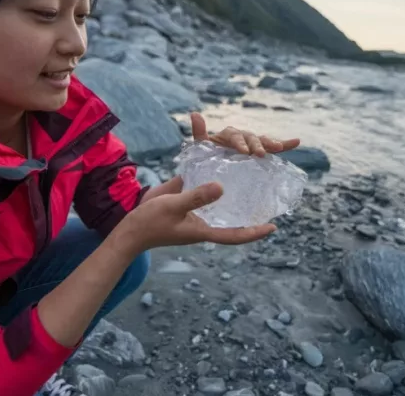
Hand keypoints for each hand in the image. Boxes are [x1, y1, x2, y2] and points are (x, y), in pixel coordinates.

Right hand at [118, 177, 275, 251]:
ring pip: (220, 205)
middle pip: (232, 220)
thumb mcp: (174, 206)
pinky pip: (204, 194)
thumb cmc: (151, 223)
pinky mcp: (186, 202)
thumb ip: (197, 197)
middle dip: (250, 215)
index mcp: (204, 229)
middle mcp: (204, 221)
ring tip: (253, 183)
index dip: (254, 232)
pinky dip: (213, 184)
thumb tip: (222, 187)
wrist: (131, 227)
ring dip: (235, 197)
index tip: (273, 227)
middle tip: (268, 201)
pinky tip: (221, 170)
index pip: (235, 234)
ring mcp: (195, 213)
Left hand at [190, 112, 299, 156]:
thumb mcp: (201, 147)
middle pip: (251, 138)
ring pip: (263, 142)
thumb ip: (199, 133)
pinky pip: (274, 148)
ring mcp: (253, 144)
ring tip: (279, 147)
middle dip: (257, 145)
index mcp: (228, 135)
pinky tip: (296, 141)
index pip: (235, 136)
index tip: (244, 152)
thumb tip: (195, 113)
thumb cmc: (206, 157)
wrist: (213, 169)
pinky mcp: (261, 152)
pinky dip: (286, 144)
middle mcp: (242, 137)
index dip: (239, 142)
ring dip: (271, 143)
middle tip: (260, 154)